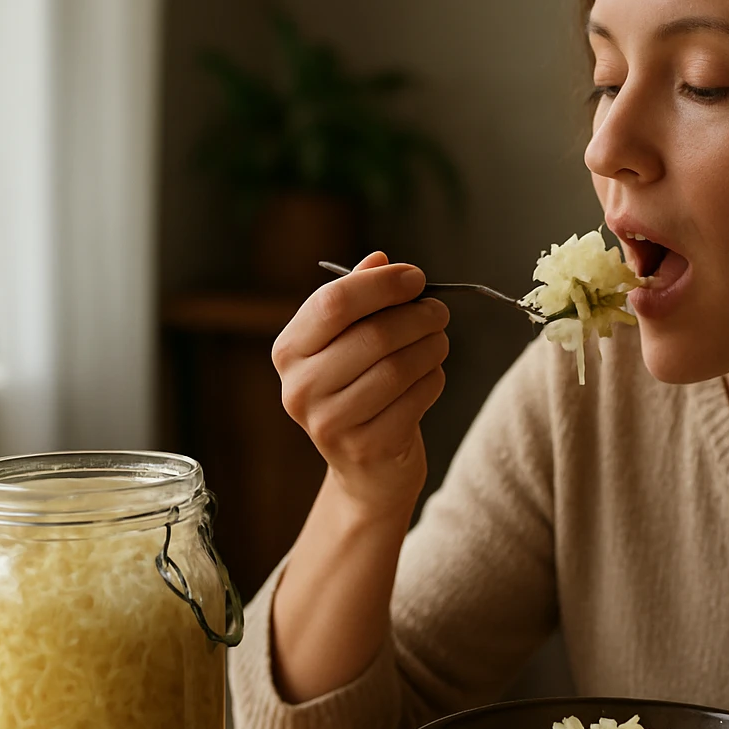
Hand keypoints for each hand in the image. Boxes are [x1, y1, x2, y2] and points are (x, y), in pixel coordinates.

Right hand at [273, 251, 449, 512]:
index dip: (381, 285)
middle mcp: (300, 388)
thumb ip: (358, 299)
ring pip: (398, 367)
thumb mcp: (348, 343)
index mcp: (289, 351)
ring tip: (438, 342)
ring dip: (431, 347)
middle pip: (373, 335)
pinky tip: (431, 376)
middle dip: (417, 316)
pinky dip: (433, 380)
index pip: (333, 303)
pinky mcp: (366, 448)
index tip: (416, 278)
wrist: (366, 468)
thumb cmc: (359, 390)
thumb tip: (379, 259)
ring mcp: (330, 423)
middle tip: (439, 312)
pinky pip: (415, 398)